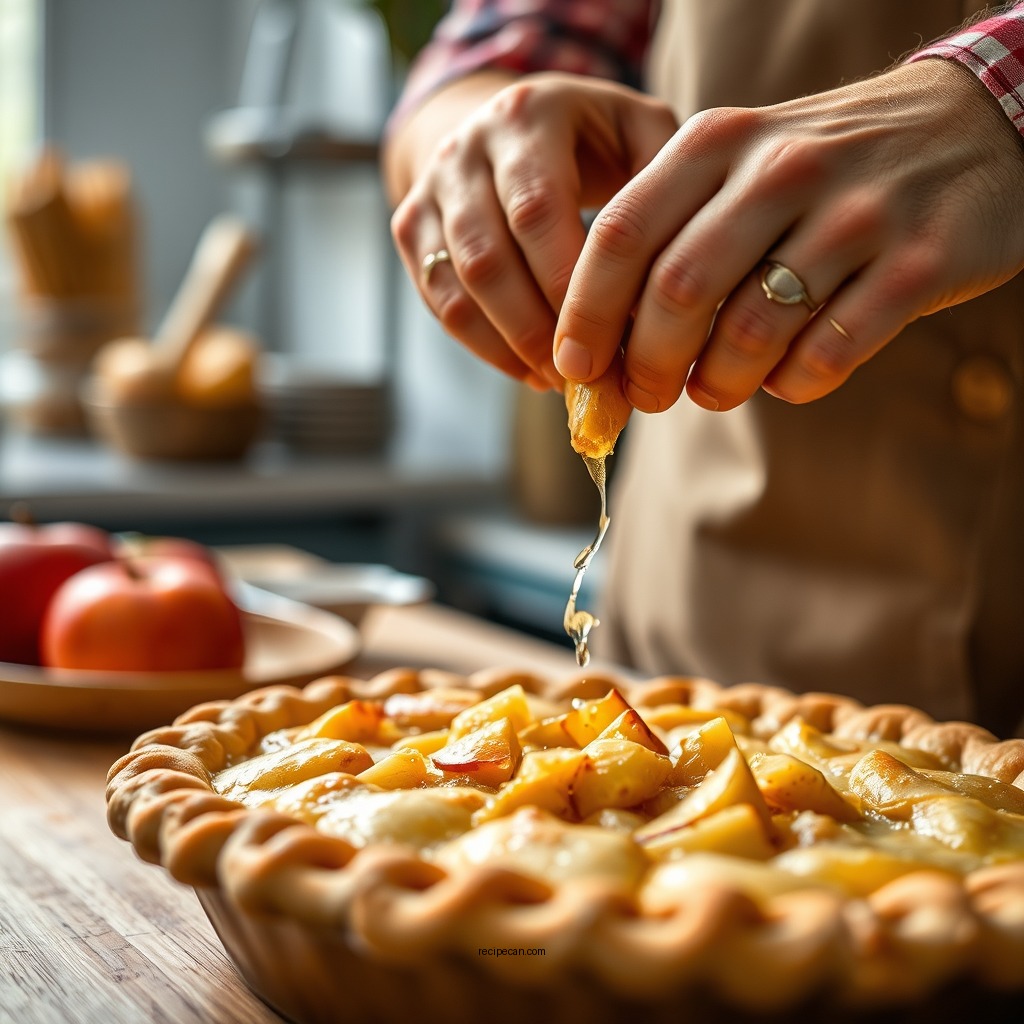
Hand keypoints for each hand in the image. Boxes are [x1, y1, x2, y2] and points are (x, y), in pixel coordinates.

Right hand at [389, 72, 677, 388]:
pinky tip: (531, 371)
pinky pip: (440, 302)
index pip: (537, 211)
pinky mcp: (410, 226)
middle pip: (487, 257)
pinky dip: (486, 347)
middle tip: (585, 376)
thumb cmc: (593, 139)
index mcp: (528, 116)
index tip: (610, 340)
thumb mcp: (639, 132)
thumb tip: (672, 276)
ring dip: (511, 345)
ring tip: (560, 381)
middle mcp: (465, 146)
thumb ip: (663, 184)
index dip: (566, 285)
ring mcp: (430, 189)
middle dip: (537, 328)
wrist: (508, 120)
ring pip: (457, 286)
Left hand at [553, 59, 1023, 411]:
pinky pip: (828, 352)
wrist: (971, 126)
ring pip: (750, 330)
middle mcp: (781, 169)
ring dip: (718, 383)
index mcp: (718, 142)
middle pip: (677, 291)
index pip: (622, 234)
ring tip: (713, 391)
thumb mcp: (738, 165)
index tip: (574, 367)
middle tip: (645, 396)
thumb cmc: (822, 169)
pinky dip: (793, 385)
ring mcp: (855, 214)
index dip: (585, 313)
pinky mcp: (918, 263)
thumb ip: (671, 235)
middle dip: (647, 364)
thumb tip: (604, 343)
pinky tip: (785, 379)